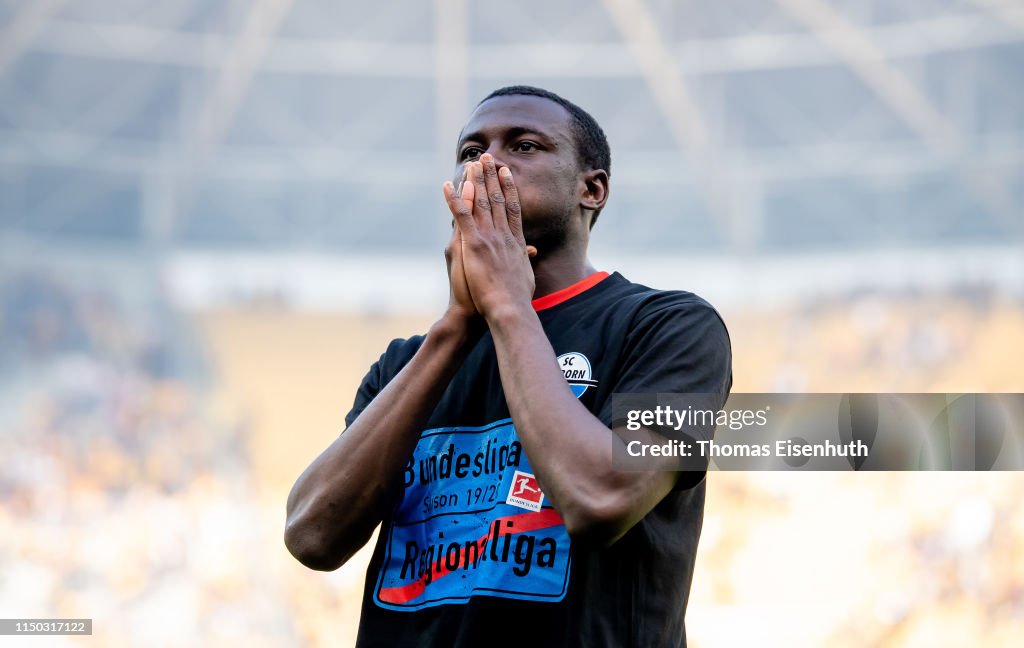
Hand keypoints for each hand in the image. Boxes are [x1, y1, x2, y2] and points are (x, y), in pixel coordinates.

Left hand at [444, 154, 536, 320]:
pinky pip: (462, 217)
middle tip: (487, 157)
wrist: (509, 309)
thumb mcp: (526, 276)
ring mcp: (489, 239)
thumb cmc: (517, 299)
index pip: (512, 209)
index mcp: (515, 242)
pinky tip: (447, 186)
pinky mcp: (474, 245)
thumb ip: (526, 260)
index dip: (508, 188)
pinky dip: (454, 200)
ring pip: (481, 202)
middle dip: (492, 176)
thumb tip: (532, 252)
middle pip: (497, 199)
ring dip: (475, 180)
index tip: (505, 172)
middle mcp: (503, 235)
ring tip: (471, 163)